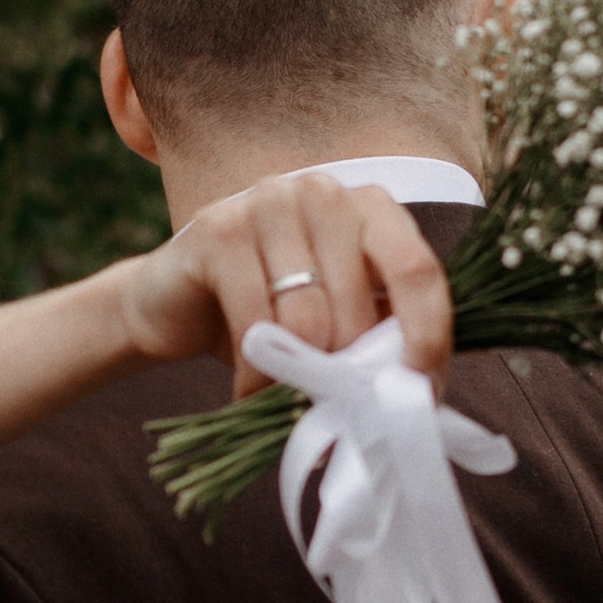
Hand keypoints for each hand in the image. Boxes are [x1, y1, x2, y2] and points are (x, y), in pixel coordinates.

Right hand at [123, 175, 454, 398]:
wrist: (175, 304)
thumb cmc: (270, 317)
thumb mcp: (339, 321)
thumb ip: (382, 336)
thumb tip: (419, 393)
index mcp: (370, 207)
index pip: (418, 271)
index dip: (427, 339)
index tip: (419, 395)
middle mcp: (324, 192)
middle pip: (360, 305)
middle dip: (349, 374)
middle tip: (334, 410)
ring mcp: (268, 202)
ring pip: (309, 320)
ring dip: (299, 378)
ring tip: (286, 398)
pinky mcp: (218, 230)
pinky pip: (256, 324)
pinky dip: (256, 375)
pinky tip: (248, 392)